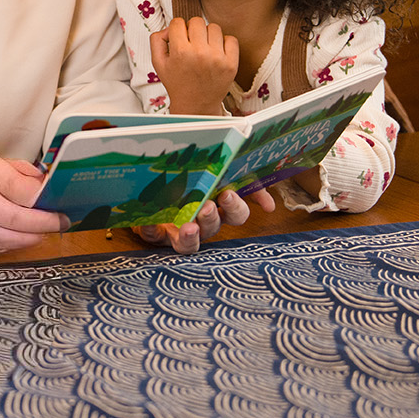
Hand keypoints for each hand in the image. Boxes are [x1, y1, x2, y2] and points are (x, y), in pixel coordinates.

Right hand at [0, 154, 68, 254]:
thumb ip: (22, 173)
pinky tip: (17, 237)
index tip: (61, 208)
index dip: (45, 202)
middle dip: (44, 225)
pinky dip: (10, 245)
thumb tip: (49, 188)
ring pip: (7, 240)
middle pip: (16, 220)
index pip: (21, 190)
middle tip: (60, 224)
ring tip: (42, 232)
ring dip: (30, 238)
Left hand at [134, 187, 275, 253]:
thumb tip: (269, 205)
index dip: (235, 208)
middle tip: (207, 206)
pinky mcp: (153, 232)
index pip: (236, 215)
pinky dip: (151, 228)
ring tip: (188, 226)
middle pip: (213, 227)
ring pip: (188, 244)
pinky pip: (152, 235)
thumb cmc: (192, 178)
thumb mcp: (219, 173)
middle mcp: (201, 224)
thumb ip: (246, 184)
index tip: (228, 193)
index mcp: (219, 209)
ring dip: (190, 236)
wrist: (154, 181)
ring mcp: (177, 231)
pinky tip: (149, 220)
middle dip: (211, 218)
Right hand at [150, 17, 237, 114]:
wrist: (196, 105)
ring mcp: (217, 58)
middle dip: (192, 29)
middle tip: (191, 42)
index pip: (178, 22)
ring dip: (208, 35)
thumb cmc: (178, 84)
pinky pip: (231, 39)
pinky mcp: (231, 63)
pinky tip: (216, 52)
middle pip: (197, 21)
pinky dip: (224, 42)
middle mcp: (199, 53)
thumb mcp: (158, 63)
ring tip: (204, 48)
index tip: (179, 38)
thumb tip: (169, 28)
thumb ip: (157, 40)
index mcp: (180, 52)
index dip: (176, 29)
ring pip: (214, 27)